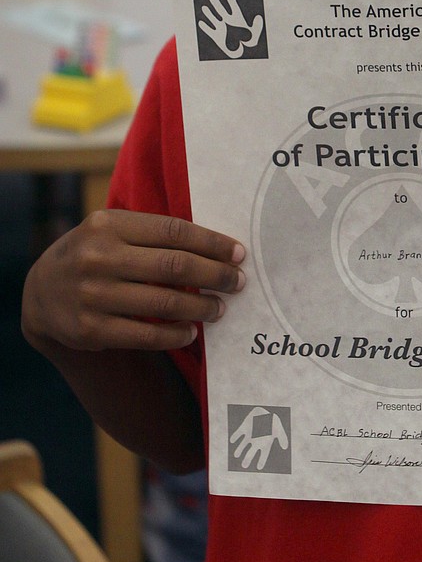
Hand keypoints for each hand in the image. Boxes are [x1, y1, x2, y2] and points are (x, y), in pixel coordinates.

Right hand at [22, 210, 245, 354]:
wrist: (42, 292)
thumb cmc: (96, 254)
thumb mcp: (113, 231)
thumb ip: (154, 234)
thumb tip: (218, 247)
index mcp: (108, 225)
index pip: (174, 231)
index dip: (212, 243)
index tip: (239, 254)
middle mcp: (98, 258)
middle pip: (175, 267)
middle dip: (216, 275)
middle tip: (238, 283)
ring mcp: (92, 295)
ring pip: (165, 304)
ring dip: (202, 307)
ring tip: (219, 308)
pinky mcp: (90, 329)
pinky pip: (147, 336)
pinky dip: (176, 335)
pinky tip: (190, 331)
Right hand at [197, 0, 263, 58]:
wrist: (241, 53)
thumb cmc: (248, 43)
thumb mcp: (254, 35)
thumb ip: (257, 26)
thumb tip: (259, 17)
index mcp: (238, 19)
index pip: (234, 8)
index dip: (231, 2)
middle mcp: (228, 22)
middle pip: (221, 10)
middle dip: (216, 4)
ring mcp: (222, 28)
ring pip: (213, 18)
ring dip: (209, 14)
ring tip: (204, 8)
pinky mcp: (216, 37)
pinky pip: (209, 30)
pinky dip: (205, 27)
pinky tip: (201, 23)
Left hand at [230, 408, 287, 469]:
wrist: (264, 410)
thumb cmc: (272, 420)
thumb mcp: (278, 428)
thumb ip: (282, 437)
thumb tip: (285, 447)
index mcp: (264, 442)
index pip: (263, 454)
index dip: (261, 461)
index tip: (259, 467)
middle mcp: (256, 441)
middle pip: (250, 453)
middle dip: (247, 458)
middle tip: (244, 465)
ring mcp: (249, 435)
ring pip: (243, 445)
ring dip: (239, 449)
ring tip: (236, 454)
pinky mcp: (244, 428)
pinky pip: (238, 433)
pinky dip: (235, 436)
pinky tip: (233, 440)